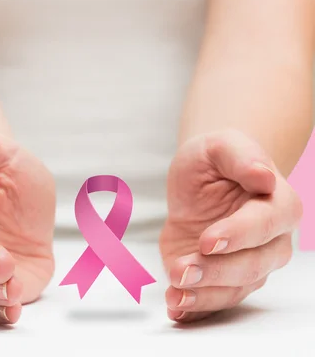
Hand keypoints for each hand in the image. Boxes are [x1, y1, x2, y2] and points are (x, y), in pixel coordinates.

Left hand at [160, 129, 302, 322]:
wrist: (200, 180)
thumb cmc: (215, 159)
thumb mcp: (220, 146)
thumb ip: (241, 157)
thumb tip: (264, 176)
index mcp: (279, 203)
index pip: (265, 225)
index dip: (238, 235)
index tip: (208, 240)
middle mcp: (273, 240)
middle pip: (254, 265)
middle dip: (216, 271)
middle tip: (182, 270)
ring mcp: (251, 264)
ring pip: (236, 289)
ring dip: (203, 294)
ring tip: (174, 293)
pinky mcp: (225, 280)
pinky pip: (217, 301)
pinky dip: (195, 308)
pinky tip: (174, 305)